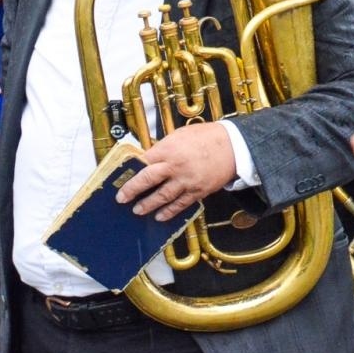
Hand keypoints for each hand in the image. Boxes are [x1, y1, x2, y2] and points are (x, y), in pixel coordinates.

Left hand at [116, 122, 236, 220]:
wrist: (233, 146)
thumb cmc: (205, 137)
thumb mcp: (178, 135)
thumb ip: (162, 148)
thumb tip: (147, 158)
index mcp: (168, 150)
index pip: (143, 162)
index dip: (130, 171)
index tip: (120, 178)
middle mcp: (175, 166)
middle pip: (148, 180)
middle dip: (132, 190)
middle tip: (122, 198)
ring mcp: (187, 181)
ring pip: (163, 196)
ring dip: (148, 205)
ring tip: (138, 210)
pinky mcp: (198, 191)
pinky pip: (181, 204)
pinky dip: (169, 212)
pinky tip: (160, 216)